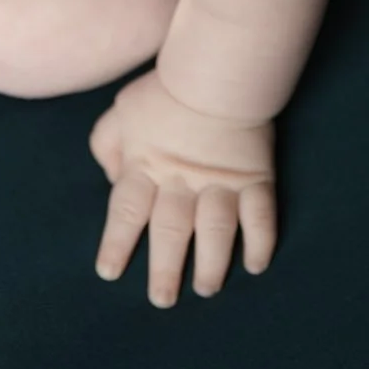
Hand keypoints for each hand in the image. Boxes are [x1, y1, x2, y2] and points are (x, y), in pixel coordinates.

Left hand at [87, 66, 276, 306]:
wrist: (220, 68)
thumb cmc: (167, 89)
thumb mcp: (122, 110)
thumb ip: (107, 143)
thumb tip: (111, 177)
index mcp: (146, 165)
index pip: (127, 213)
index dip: (117, 244)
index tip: (110, 272)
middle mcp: (182, 180)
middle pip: (171, 232)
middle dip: (165, 270)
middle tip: (162, 300)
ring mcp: (222, 181)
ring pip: (216, 232)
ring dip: (212, 264)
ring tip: (208, 289)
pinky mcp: (256, 176)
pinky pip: (261, 216)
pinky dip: (260, 242)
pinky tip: (256, 265)